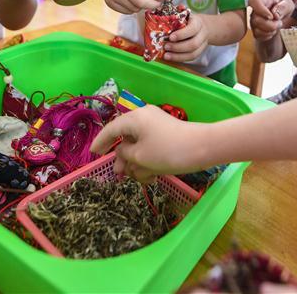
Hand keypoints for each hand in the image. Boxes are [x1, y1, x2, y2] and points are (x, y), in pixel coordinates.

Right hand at [89, 106, 206, 181]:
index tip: (93, 154)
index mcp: (134, 119)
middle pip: (126, 139)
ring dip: (137, 163)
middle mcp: (144, 119)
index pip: (111, 129)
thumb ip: (124, 155)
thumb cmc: (167, 151)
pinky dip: (149, 160)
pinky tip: (151, 176)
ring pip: (139, 146)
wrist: (203, 148)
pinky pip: (151, 147)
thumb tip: (122, 152)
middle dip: (123, 159)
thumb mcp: (140, 156)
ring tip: (140, 178)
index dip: (100, 142)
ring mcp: (157, 126)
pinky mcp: (168, 135)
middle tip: (120, 175)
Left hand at [164, 13, 207, 61]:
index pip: (193, 29)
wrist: (204, 27)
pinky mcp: (200, 52)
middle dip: (178, 47)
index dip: (182, 34)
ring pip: (193, 53)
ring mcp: (202, 44)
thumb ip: (176, 14)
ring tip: (166, 55)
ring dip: (178, 56)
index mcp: (198, 22)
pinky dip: (180, 59)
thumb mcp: (185, 14)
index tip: (170, 37)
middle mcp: (202, 34)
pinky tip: (170, 58)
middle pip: (193, 44)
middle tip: (165, 46)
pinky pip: (191, 58)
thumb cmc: (189, 20)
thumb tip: (159, 11)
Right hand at [249, 0, 293, 40]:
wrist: (280, 14)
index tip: (272, 16)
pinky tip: (273, 30)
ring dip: (271, 30)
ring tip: (277, 25)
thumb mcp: (288, 3)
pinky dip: (268, 35)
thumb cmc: (282, 6)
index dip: (262, 10)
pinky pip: (258, 36)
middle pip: (256, 20)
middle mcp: (254, 10)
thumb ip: (283, 6)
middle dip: (271, 25)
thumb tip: (275, 14)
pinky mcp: (254, 30)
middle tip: (279, 22)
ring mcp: (253, 21)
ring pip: (257, 30)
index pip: (255, 1)